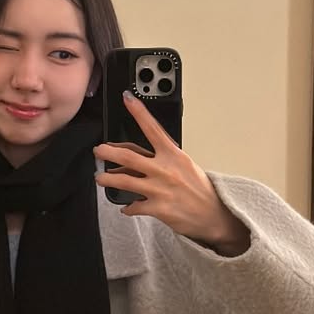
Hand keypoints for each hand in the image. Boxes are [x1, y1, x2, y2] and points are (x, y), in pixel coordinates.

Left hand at [95, 92, 249, 252]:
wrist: (214, 214)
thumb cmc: (200, 189)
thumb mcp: (184, 165)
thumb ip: (161, 159)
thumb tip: (134, 159)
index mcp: (173, 155)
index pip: (153, 129)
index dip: (139, 113)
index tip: (127, 99)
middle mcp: (164, 169)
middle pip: (128, 157)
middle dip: (108, 152)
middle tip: (99, 150)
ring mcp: (160, 189)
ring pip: (124, 181)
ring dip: (107, 179)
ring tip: (100, 178)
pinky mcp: (157, 208)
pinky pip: (134, 207)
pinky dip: (128, 208)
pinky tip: (126, 208)